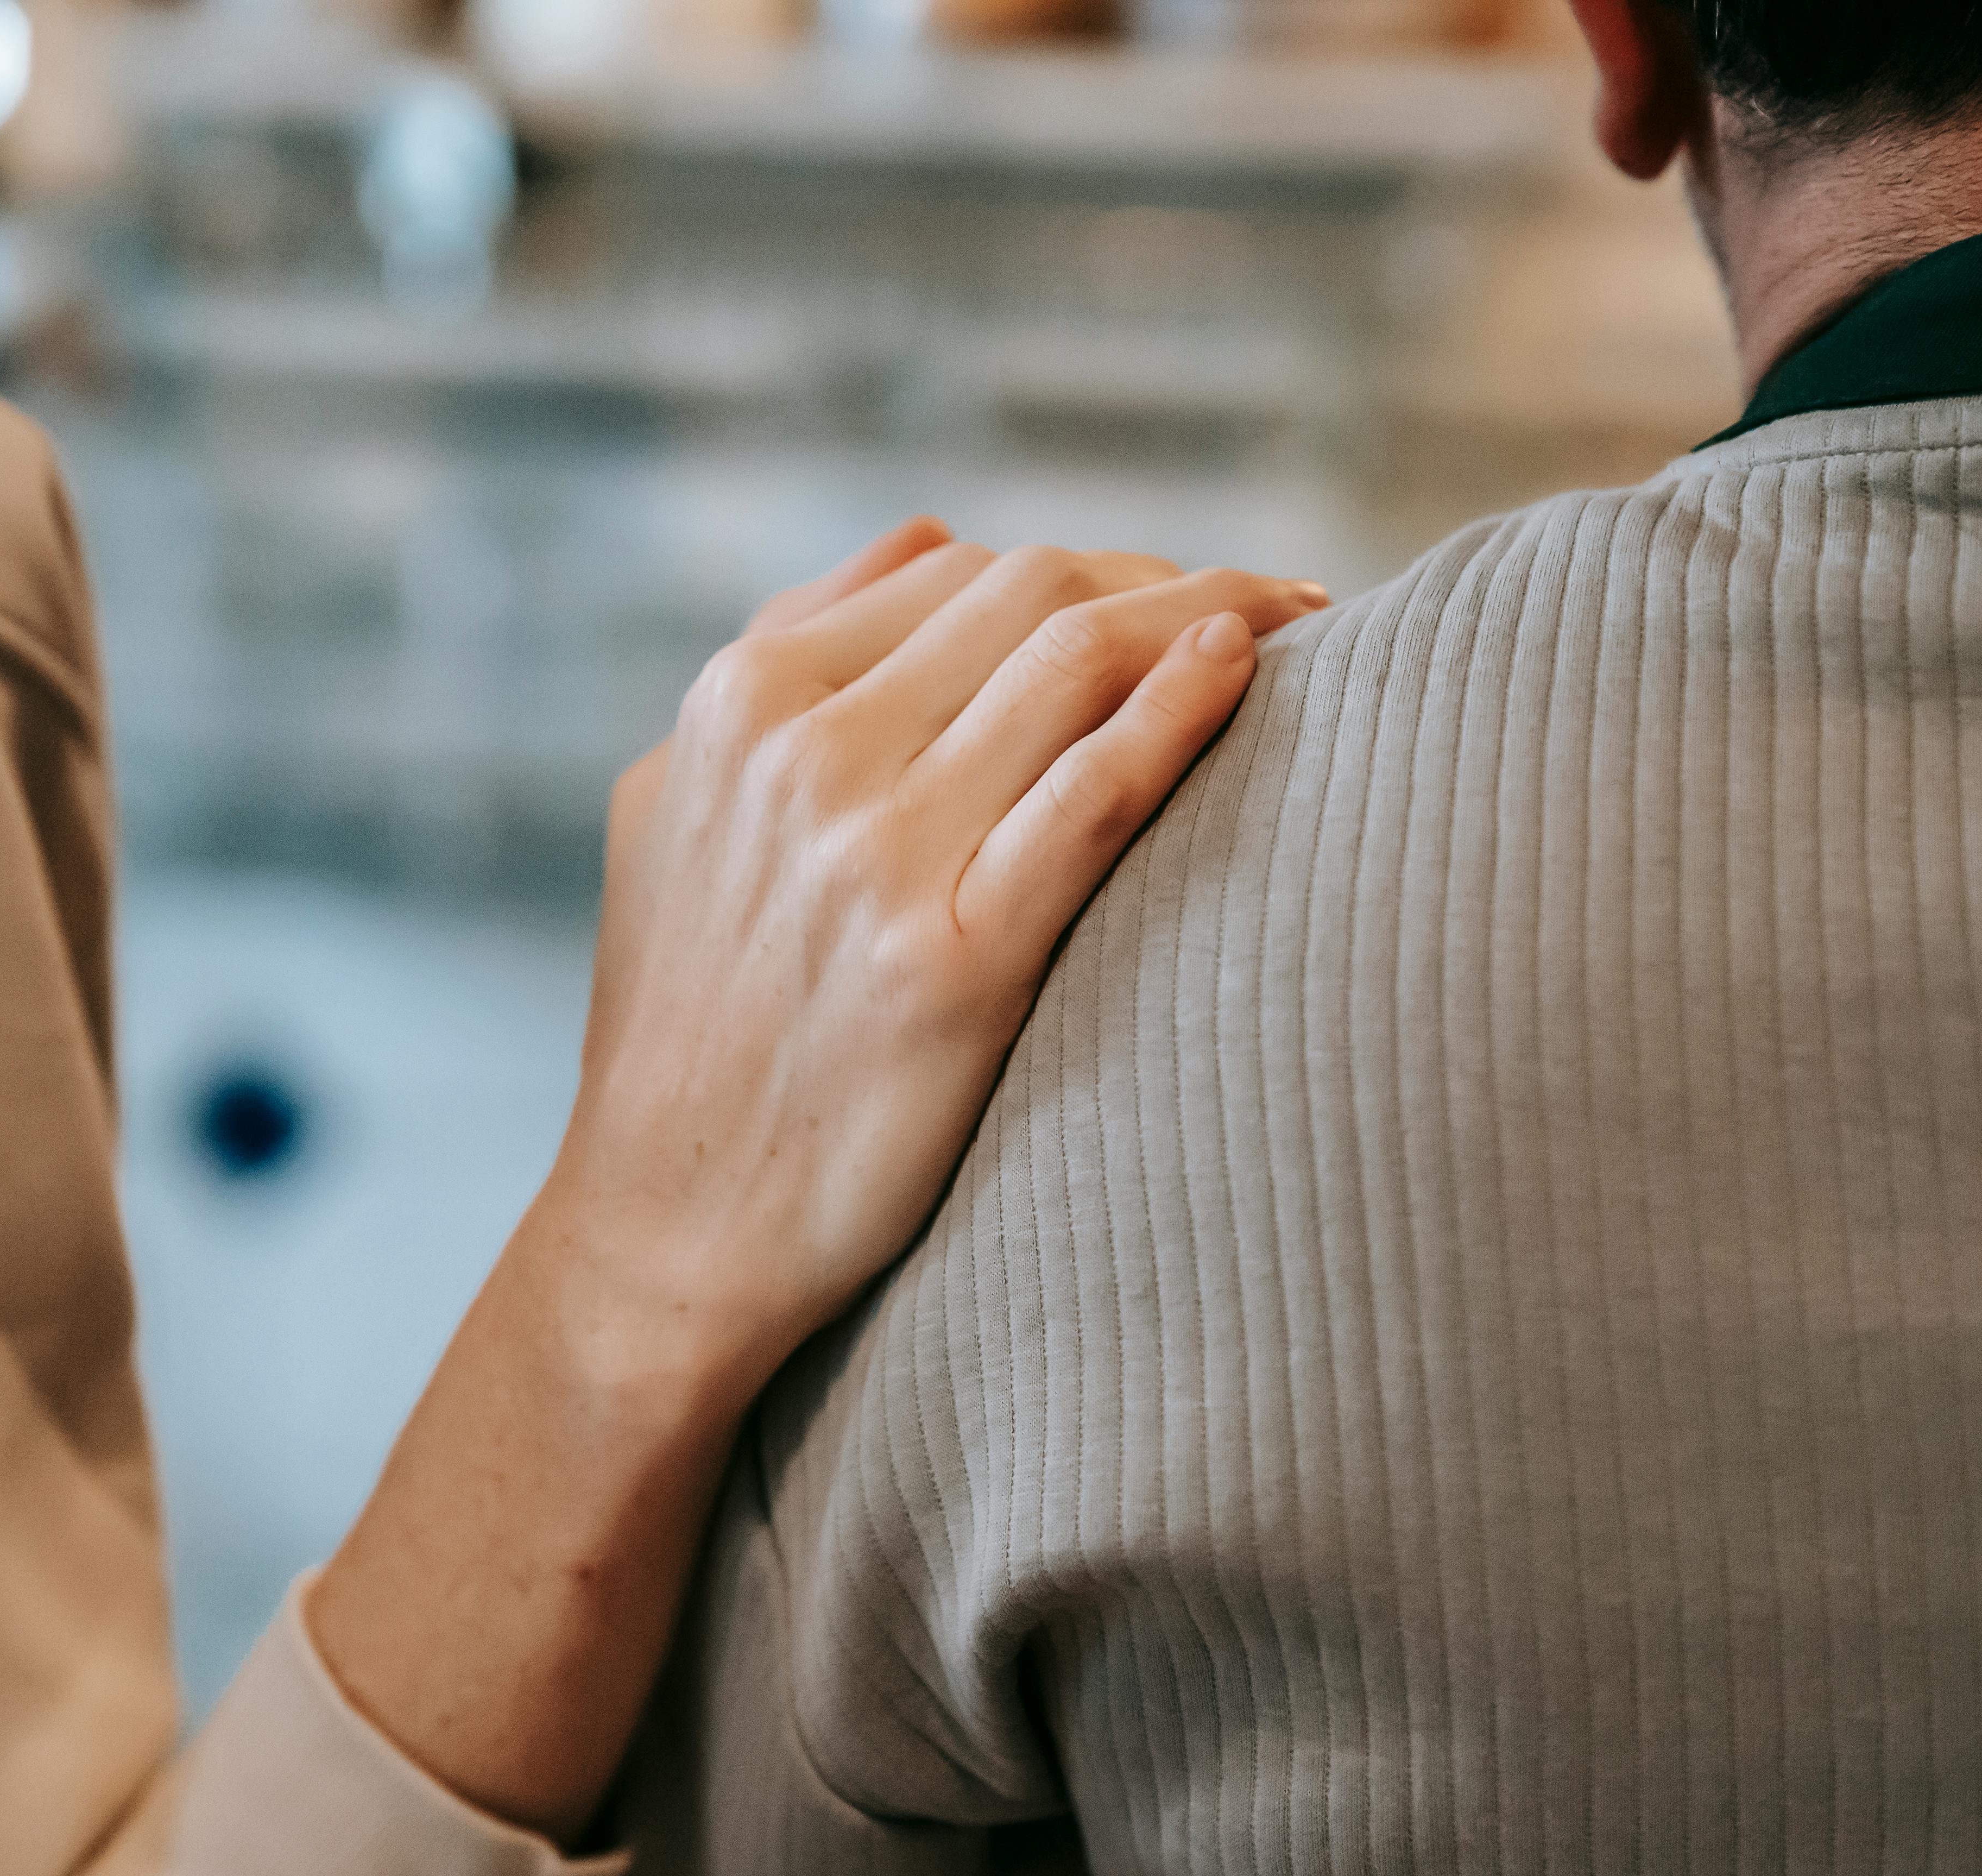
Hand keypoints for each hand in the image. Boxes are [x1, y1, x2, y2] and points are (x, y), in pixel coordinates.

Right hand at [312, 519, 1325, 1842]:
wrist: (670, 1228)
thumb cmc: (691, 1027)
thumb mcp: (677, 808)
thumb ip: (781, 663)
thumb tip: (929, 540)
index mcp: (742, 704)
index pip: (959, 571)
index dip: (1097, 566)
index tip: (1190, 595)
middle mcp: (804, 755)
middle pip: (1035, 597)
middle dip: (1177, 580)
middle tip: (1289, 609)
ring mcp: (876, 853)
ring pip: (1079, 663)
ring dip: (1218, 615)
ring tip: (1311, 626)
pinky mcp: (953, 960)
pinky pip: (1095, 790)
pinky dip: (1183, 708)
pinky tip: (1251, 668)